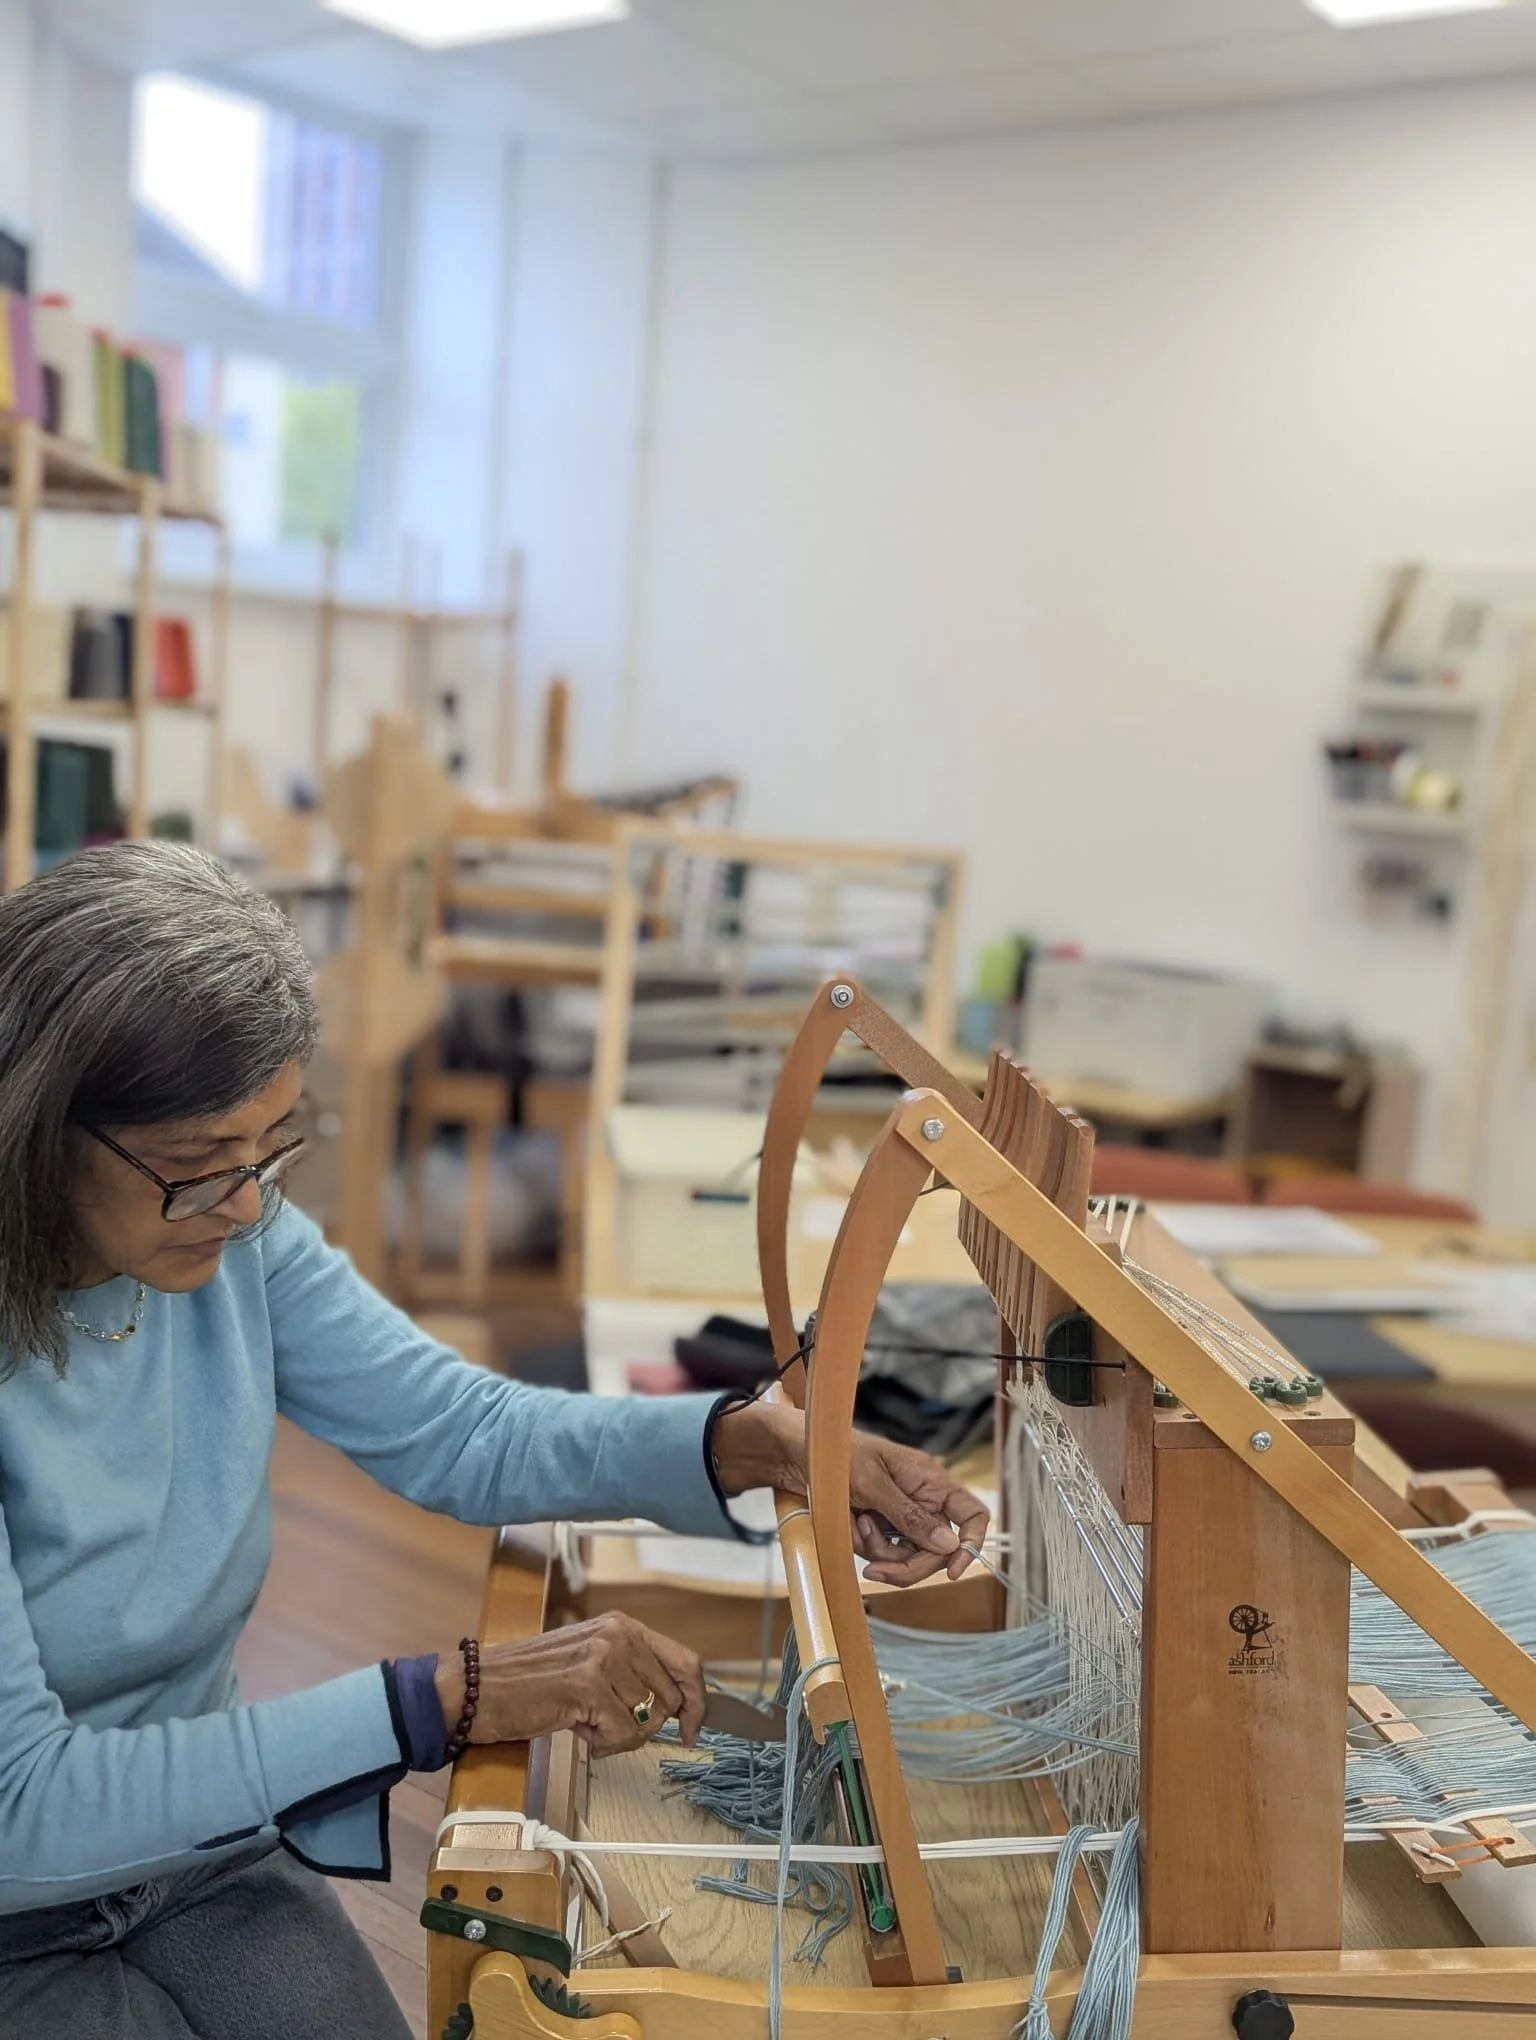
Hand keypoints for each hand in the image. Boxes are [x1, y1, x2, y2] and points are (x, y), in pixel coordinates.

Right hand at [433, 1613, 704, 1757]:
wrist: (477, 1688)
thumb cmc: (530, 1683)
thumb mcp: (589, 1663)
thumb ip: (630, 1674)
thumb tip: (676, 1707)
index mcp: (622, 1625)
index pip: (685, 1661)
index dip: (697, 1700)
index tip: (693, 1729)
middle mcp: (618, 1634)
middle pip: (670, 1697)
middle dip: (647, 1727)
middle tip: (608, 1729)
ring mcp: (603, 1656)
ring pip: (648, 1718)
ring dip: (621, 1737)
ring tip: (587, 1726)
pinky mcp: (587, 1684)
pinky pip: (623, 1733)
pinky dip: (604, 1745)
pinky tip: (578, 1732)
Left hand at [711, 1400, 990, 1587]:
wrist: (794, 1452)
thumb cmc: (836, 1453)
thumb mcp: (873, 1483)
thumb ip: (910, 1515)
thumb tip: (949, 1544)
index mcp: (930, 1481)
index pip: (972, 1514)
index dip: (971, 1543)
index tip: (952, 1571)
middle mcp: (920, 1500)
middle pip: (936, 1550)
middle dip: (907, 1563)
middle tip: (876, 1568)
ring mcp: (898, 1516)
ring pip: (905, 1556)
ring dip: (877, 1549)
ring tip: (855, 1522)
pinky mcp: (876, 1527)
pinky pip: (880, 1552)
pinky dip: (862, 1544)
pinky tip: (847, 1522)